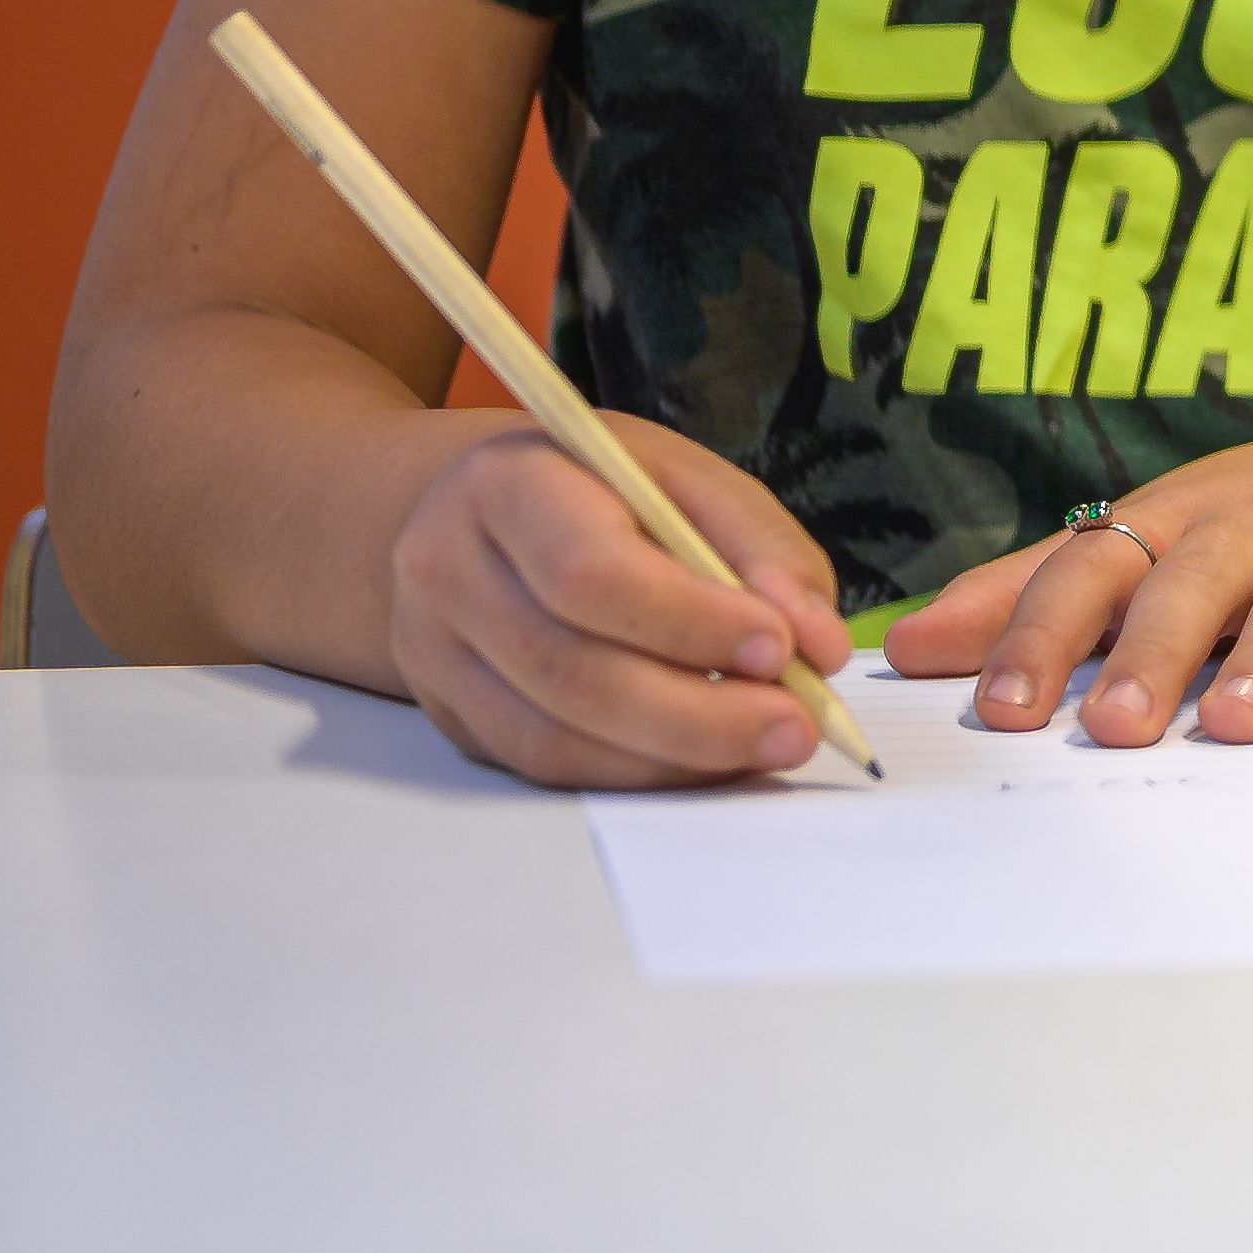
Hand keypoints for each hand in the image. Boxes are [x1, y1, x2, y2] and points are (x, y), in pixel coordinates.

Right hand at [386, 414, 848, 788]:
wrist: (481, 511)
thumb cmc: (599, 489)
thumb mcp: (686, 480)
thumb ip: (761, 551)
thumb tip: (815, 643)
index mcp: (507, 486)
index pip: (588, 572)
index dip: (688, 621)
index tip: (779, 648)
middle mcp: (449, 571)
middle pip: (572, 671)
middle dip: (699, 714)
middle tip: (797, 727)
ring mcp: (436, 653)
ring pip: (557, 736)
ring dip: (677, 756)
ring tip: (766, 744)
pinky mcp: (454, 715)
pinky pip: (548, 765)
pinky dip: (639, 773)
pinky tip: (706, 760)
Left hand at [886, 429, 1252, 745]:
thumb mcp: (1154, 541)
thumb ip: (1034, 593)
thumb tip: (907, 647)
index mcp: (1177, 517)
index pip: (1094, 568)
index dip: (1043, 634)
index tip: (1000, 709)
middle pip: (1197, 579)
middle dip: (1154, 651)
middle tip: (1113, 726)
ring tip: (1237, 722)